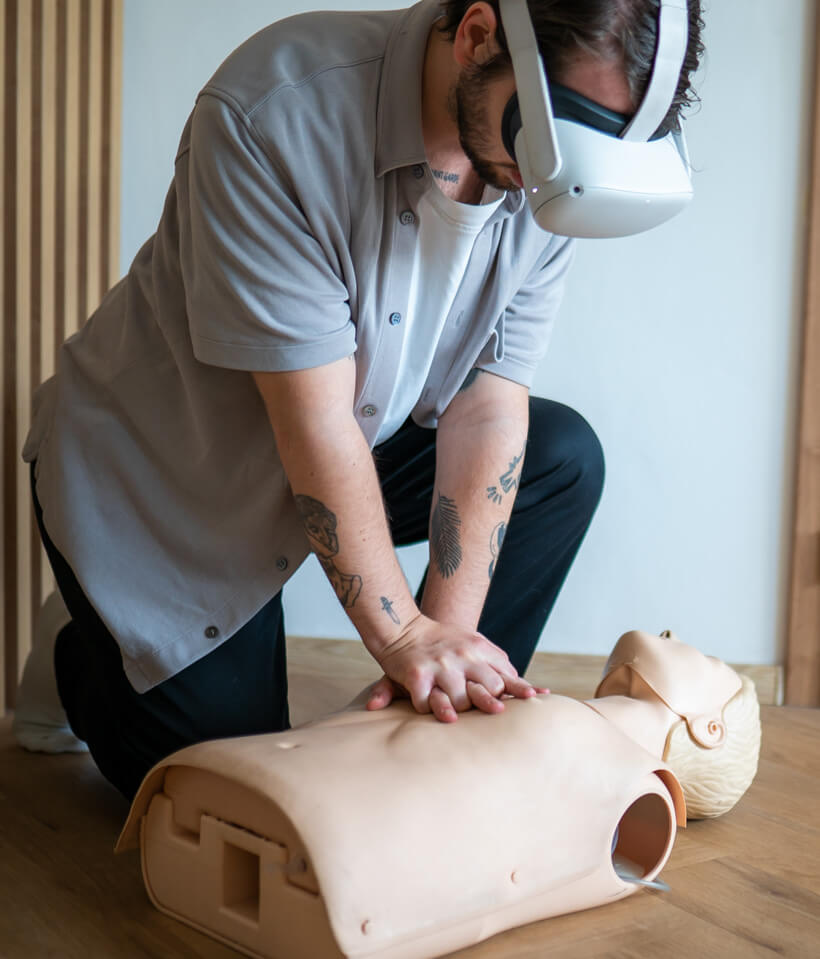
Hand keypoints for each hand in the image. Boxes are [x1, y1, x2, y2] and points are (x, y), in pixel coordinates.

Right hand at [366, 614, 546, 721]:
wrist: (402, 628)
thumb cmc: (443, 640)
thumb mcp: (472, 642)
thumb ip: (496, 661)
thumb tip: (526, 686)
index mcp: (478, 648)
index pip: (505, 673)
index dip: (518, 689)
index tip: (532, 699)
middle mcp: (461, 656)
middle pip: (488, 690)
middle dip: (488, 704)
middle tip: (488, 712)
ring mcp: (440, 666)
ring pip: (461, 703)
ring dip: (459, 711)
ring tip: (455, 713)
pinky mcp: (417, 676)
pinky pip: (429, 705)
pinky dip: (430, 710)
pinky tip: (428, 707)